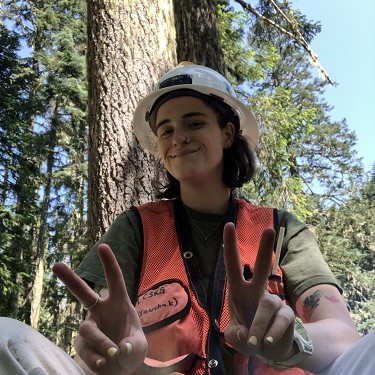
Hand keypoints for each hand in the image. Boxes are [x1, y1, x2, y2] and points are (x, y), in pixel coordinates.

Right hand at [52, 244, 146, 373]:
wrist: (121, 369)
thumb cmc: (131, 349)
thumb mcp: (139, 346)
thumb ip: (133, 346)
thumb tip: (120, 348)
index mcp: (119, 303)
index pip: (115, 280)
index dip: (109, 264)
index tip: (102, 246)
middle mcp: (102, 312)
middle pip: (83, 294)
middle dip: (70, 280)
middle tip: (55, 265)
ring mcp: (90, 328)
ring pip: (87, 328)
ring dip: (101, 341)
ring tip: (113, 353)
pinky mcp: (82, 345)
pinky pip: (86, 349)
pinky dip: (96, 357)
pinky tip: (105, 363)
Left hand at [223, 223, 294, 361]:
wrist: (270, 351)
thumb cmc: (248, 336)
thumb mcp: (235, 337)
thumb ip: (235, 335)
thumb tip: (245, 334)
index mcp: (239, 291)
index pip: (233, 265)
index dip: (230, 246)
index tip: (229, 225)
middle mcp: (256, 291)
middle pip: (262, 266)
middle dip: (265, 248)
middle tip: (269, 229)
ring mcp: (272, 301)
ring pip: (267, 304)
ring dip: (259, 327)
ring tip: (254, 343)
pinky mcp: (287, 314)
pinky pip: (281, 320)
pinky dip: (272, 334)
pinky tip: (268, 344)